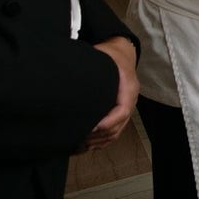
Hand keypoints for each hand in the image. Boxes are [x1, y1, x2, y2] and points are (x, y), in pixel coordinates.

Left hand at [80, 36, 139, 151]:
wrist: (122, 52)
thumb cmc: (111, 54)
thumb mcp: (103, 55)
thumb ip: (91, 66)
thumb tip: (69, 74)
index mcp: (129, 87)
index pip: (122, 110)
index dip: (108, 122)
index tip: (91, 127)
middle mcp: (130, 100)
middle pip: (118, 126)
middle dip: (99, 136)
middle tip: (79, 139)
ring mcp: (126, 108)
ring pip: (116, 132)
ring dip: (99, 141)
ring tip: (80, 145)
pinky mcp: (120, 112)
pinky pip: (114, 132)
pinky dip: (101, 141)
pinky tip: (87, 145)